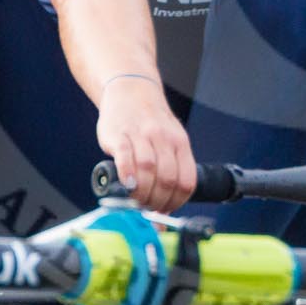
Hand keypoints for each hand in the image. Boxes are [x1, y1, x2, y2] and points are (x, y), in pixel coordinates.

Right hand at [96, 77, 195, 211]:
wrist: (130, 89)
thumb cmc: (150, 122)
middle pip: (167, 179)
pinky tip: (127, 185)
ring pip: (148, 169)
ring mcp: (141, 135)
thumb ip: (169, 173)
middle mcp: (163, 138)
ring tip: (136, 201)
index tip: (164, 211)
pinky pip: (126, 156)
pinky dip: (128, 174)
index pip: (186, 181)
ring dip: (143, 193)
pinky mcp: (119, 134)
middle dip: (158, 202)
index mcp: (180, 143)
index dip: (176, 203)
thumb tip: (164, 215)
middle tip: (147, 208)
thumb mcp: (168, 141)